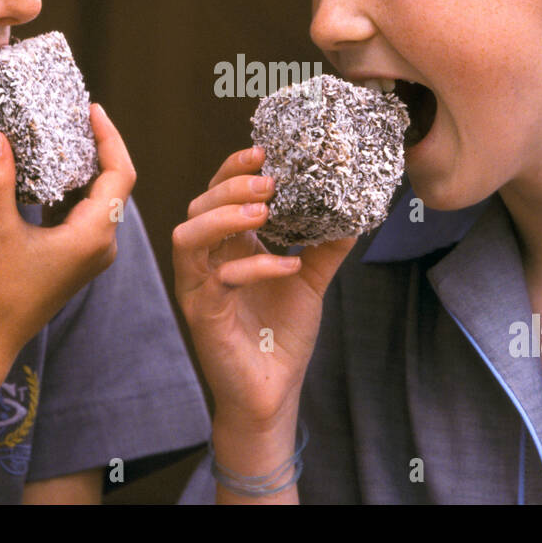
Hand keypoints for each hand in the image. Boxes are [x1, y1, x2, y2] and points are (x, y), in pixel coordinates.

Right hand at [0, 103, 135, 356]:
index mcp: (93, 235)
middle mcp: (101, 244)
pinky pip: (85, 213)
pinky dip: (73, 188)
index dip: (111, 138)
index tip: (93, 110)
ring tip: (65, 135)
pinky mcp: (76, 258)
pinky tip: (50, 172)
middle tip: (77, 116)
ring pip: (100, 198)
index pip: (120, 175)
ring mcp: (90, 253)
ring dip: (86, 167)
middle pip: (114, 184)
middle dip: (100, 148)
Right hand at [172, 146, 354, 430]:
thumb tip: (352, 210)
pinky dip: (253, 266)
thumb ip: (325, 245)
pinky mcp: (202, 314)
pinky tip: (288, 266)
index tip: (264, 151)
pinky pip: (218, 279)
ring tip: (264, 211)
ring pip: (189, 236)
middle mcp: (207, 261)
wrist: (271, 391)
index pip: (218, 194)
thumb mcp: (310, 279)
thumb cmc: (280, 335)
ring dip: (224, 217)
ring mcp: (199, 287)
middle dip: (231, 186)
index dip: (234, 169)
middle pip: (198, 206)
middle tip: (270, 181)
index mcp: (227, 246)